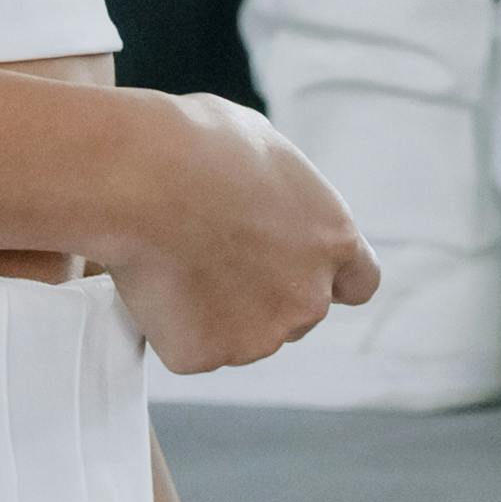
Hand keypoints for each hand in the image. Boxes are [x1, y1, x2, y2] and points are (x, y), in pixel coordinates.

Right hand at [102, 94, 378, 376]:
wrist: (141, 180)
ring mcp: (258, 335)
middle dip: (263, 291)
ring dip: (217, 307)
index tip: (298, 265)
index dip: (328, 275)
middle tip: (215, 250)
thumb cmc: (198, 146)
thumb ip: (282, 194)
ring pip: (240, 331)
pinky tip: (156, 276)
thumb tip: (265, 199)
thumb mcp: (264, 147)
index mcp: (333, 239)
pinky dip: (173, 321)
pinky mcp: (205, 356)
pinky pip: (189, 342)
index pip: (359, 282)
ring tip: (178, 252)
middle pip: (295, 309)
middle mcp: (307, 297)